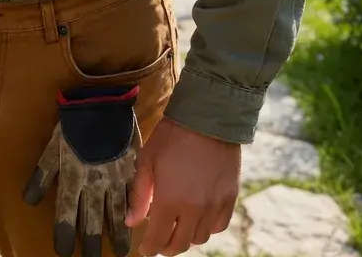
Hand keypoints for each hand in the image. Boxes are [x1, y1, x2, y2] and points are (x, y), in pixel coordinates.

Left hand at [125, 118, 239, 255]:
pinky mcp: (229, 198)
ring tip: (178, 226)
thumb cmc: (172, 135)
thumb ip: (139, 194)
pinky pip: (219, 226)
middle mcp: (193, 209)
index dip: (149, 248)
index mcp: (169, 200)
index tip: (145, 248)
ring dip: (186, 237)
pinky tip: (199, 218)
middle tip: (160, 241)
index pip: (157, 238)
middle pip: (180, 244)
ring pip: (200, 238)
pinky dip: (207, 228)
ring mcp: (214, 205)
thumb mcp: (147, 160)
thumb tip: (131, 222)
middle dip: (166, 246)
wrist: (207, 118)